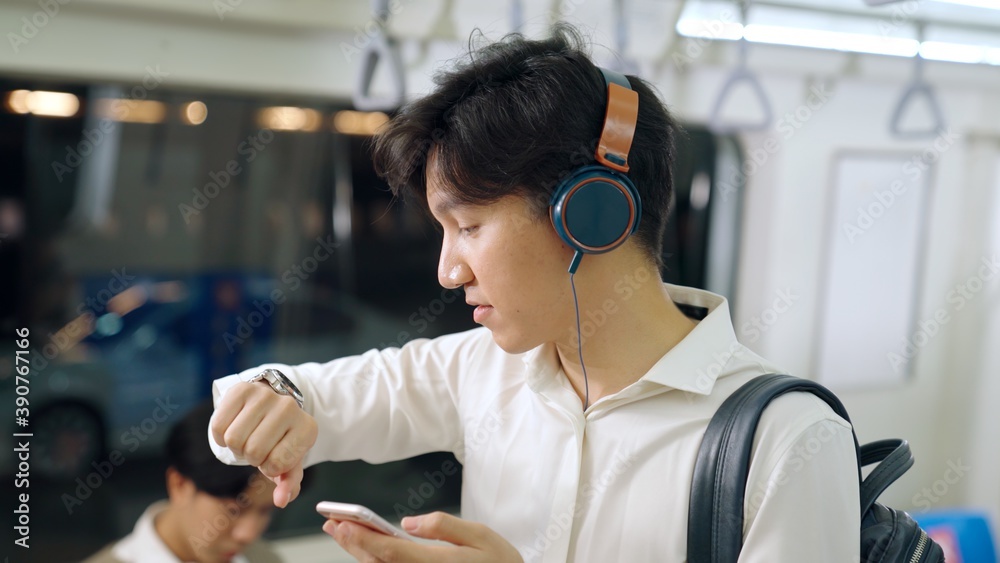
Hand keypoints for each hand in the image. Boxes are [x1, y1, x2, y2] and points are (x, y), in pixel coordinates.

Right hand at [210, 381, 317, 507]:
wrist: (271, 403)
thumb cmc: (280, 438)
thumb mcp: (289, 460)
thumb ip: (288, 483)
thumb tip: (282, 500)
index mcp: (307, 429)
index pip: (278, 465)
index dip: (270, 468)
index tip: (274, 455)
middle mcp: (289, 408)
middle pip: (253, 451)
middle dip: (251, 457)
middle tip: (257, 446)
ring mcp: (265, 396)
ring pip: (234, 439)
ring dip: (236, 446)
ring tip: (247, 436)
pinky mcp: (242, 389)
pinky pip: (218, 426)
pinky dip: (220, 436)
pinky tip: (232, 428)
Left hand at [324, 511, 522, 562]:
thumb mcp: (482, 537)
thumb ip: (445, 526)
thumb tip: (409, 522)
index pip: (391, 551)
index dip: (362, 539)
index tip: (341, 524)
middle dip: (353, 543)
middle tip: (332, 523)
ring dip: (359, 553)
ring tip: (342, 532)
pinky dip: (375, 562)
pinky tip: (365, 551)